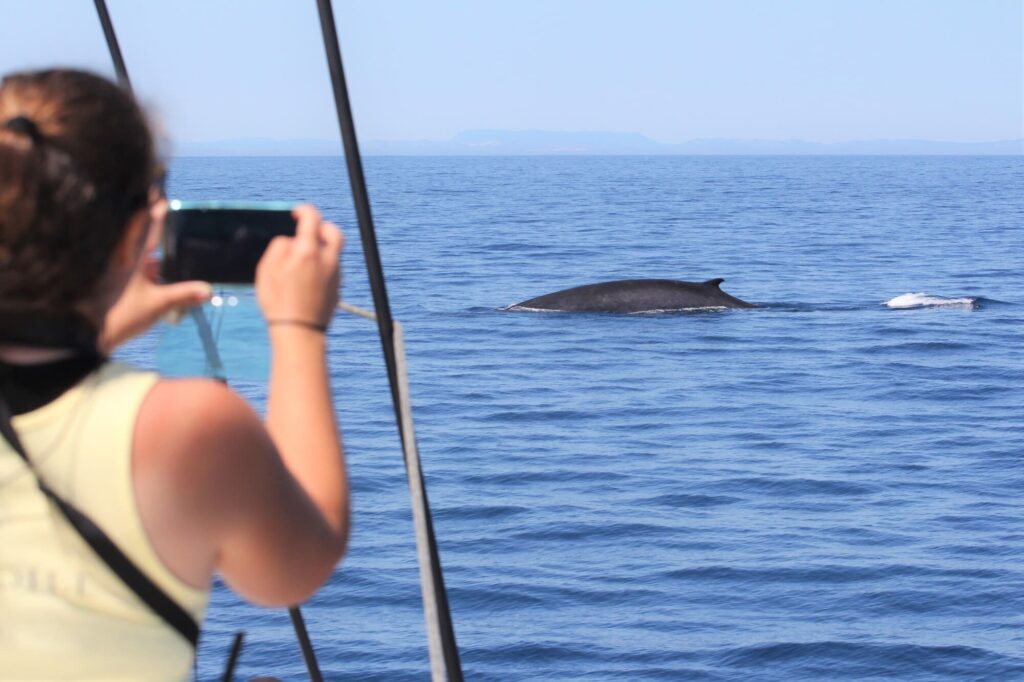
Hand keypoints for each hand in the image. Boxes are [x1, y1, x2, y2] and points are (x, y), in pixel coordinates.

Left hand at [100, 199, 211, 352]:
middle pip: (141, 234)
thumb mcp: (158, 304)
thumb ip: (184, 295)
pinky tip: (161, 274)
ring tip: (175, 250)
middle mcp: (123, 257)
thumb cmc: (122, 312)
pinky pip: (136, 269)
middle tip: (171, 218)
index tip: (161, 192)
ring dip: (155, 252)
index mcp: (132, 254)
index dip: (154, 207)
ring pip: (139, 253)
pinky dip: (149, 268)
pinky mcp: (115, 283)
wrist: (88, 333)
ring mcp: (118, 270)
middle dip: (155, 227)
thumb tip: (209, 289)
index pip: (146, 222)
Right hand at [256, 204, 342, 331]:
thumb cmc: (278, 301)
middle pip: (333, 232)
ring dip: (321, 248)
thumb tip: (290, 240)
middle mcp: (327, 260)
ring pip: (333, 251)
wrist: (300, 331)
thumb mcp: (267, 270)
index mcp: (308, 251)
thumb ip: (279, 248)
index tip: (296, 213)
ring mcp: (335, 274)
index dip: (303, 210)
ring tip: (301, 259)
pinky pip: (332, 268)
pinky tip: (306, 277)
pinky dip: (322, 265)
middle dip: (322, 227)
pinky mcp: (337, 287)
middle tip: (308, 231)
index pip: (312, 218)